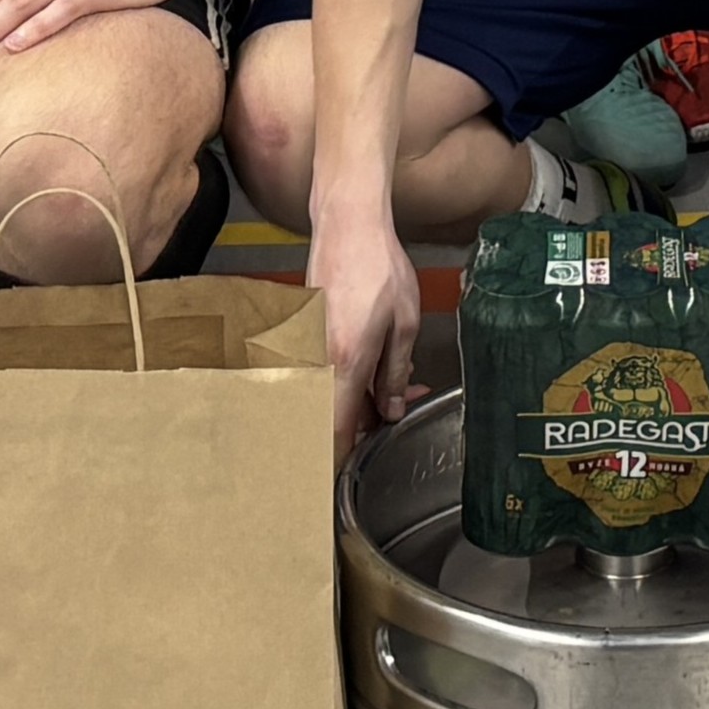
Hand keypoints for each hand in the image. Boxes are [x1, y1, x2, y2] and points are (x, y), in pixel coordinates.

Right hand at [311, 209, 422, 452]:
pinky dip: (349, 379)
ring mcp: (306, 349)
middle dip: (364, 426)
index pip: (336, 433)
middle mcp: (317, 360)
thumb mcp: (405, 323)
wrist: (347, 225)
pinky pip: (324, 374)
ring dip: (360, 400)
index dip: (338, 465)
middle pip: (331, 419)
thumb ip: (395, 373)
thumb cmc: (377, 266)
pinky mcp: (303, 337)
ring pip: (328, 397)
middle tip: (397, 409)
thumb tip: (390, 410)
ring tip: (396, 384)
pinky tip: (377, 366)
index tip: (345, 483)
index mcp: (345, 362)